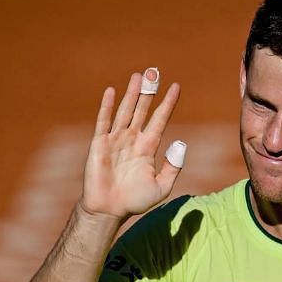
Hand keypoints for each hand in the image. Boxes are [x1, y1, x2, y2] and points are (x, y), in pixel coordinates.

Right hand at [81, 68, 182, 219]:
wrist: (110, 209)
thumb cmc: (135, 200)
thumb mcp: (162, 185)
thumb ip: (173, 166)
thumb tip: (181, 143)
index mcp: (147, 147)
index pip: (160, 119)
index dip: (167, 103)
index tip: (176, 87)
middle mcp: (132, 139)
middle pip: (142, 109)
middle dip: (149, 91)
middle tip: (155, 71)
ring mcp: (116, 140)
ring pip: (125, 111)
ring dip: (132, 93)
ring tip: (139, 75)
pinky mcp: (100, 144)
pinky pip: (104, 122)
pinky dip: (106, 106)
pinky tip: (111, 91)